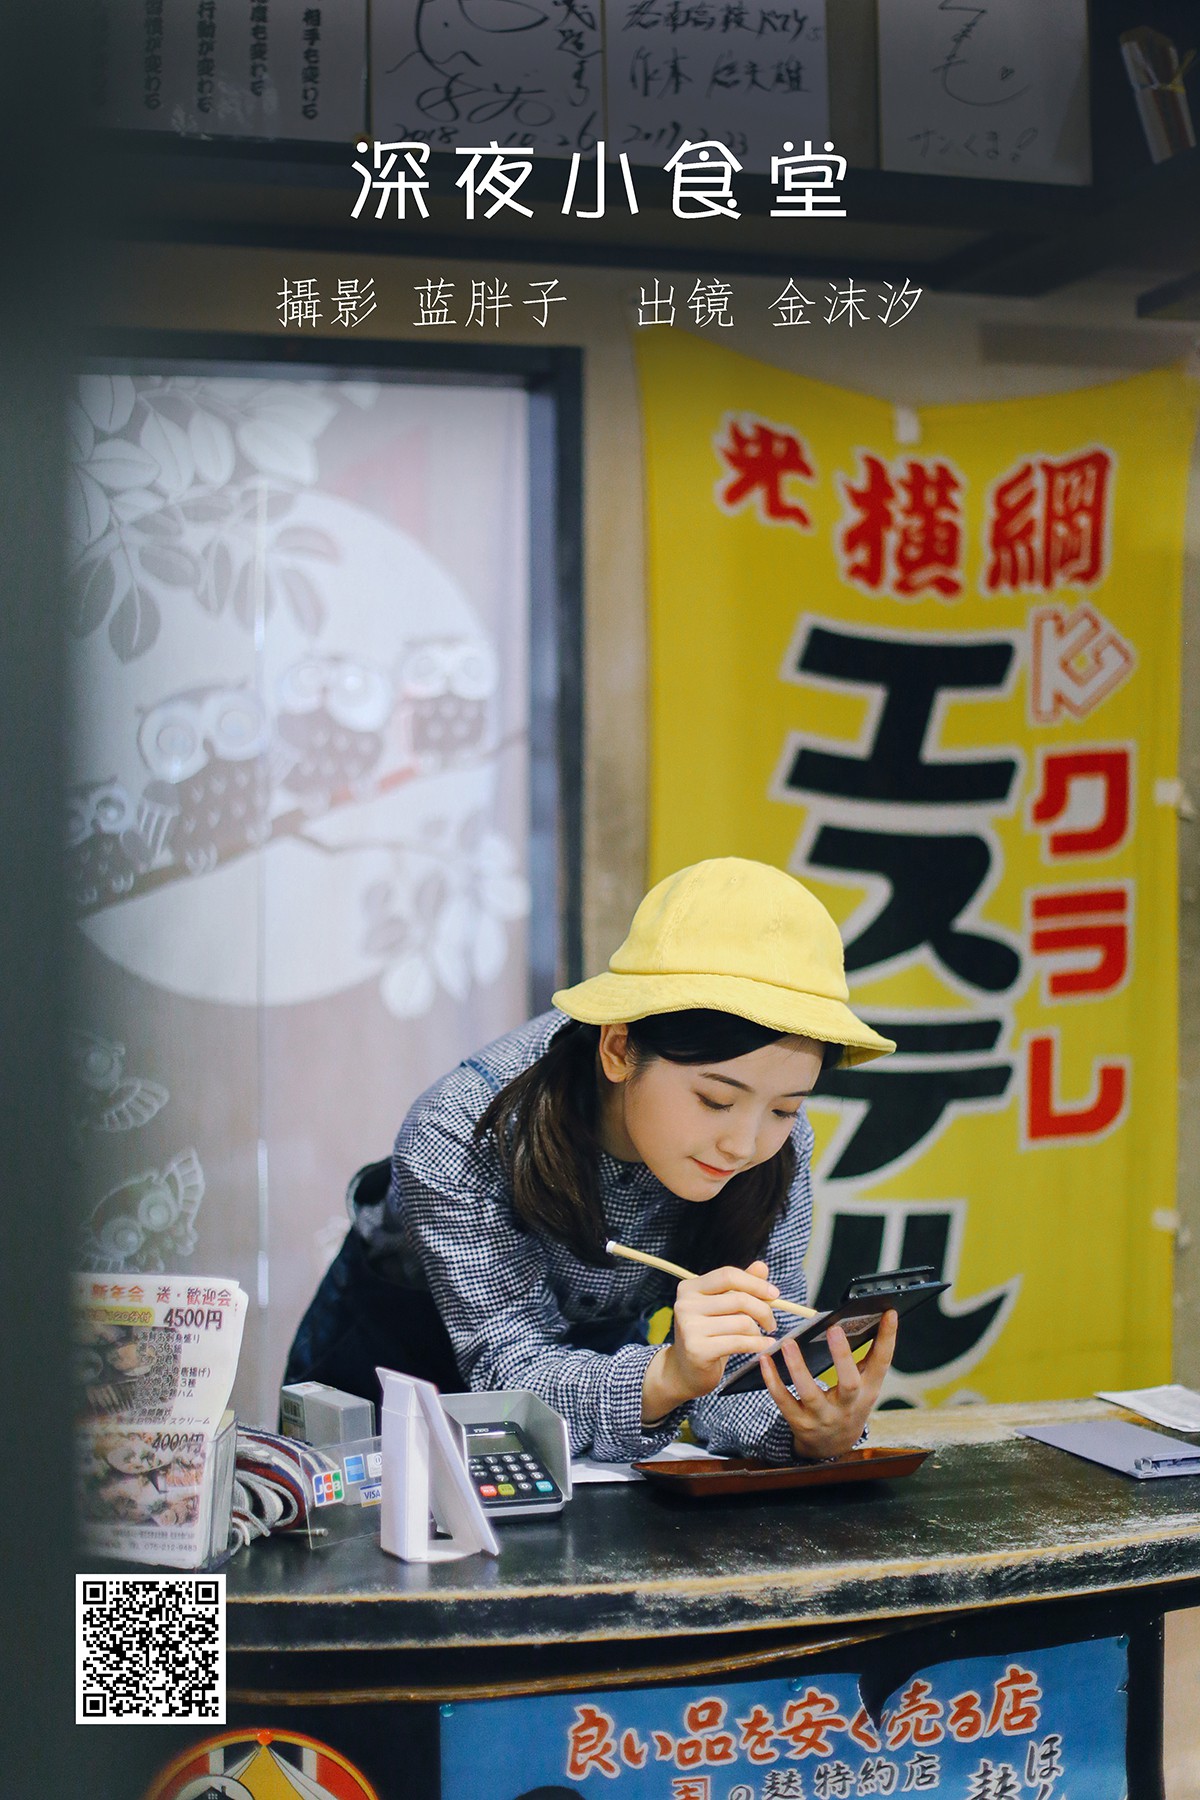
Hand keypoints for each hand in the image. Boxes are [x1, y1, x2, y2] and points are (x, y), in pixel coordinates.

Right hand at [641, 1260, 779, 1423]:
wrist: (685, 1371)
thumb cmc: (708, 1335)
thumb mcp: (722, 1308)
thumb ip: (741, 1286)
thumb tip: (762, 1267)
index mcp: (690, 1288)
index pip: (728, 1275)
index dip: (755, 1283)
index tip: (774, 1294)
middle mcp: (685, 1304)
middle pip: (739, 1298)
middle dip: (763, 1310)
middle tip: (771, 1323)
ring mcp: (689, 1327)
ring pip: (742, 1322)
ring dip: (758, 1331)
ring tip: (760, 1337)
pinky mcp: (697, 1349)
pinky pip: (739, 1342)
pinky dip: (757, 1344)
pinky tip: (764, 1346)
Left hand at [759, 1310, 897, 1460]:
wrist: (832, 1447)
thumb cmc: (848, 1404)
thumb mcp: (864, 1386)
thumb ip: (864, 1358)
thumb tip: (860, 1319)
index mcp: (868, 1391)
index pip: (882, 1363)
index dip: (888, 1339)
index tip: (889, 1312)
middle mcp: (848, 1406)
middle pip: (849, 1383)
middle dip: (842, 1356)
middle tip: (834, 1329)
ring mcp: (823, 1417)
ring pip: (811, 1393)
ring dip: (798, 1367)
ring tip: (788, 1342)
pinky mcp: (800, 1423)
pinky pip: (784, 1401)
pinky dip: (773, 1381)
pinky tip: (765, 1360)